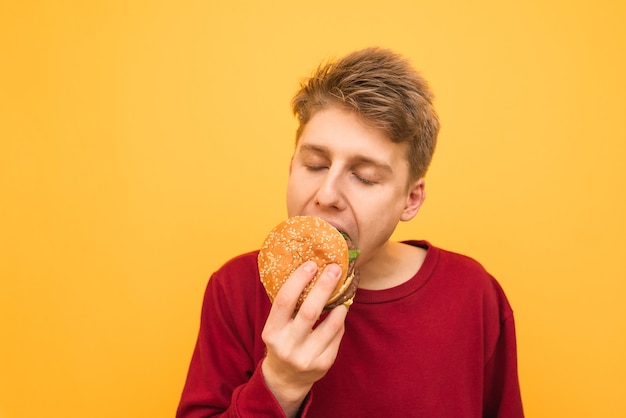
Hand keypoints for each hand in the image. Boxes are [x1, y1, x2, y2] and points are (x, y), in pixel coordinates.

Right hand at [261, 261, 347, 416]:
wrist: (285, 379)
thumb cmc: (282, 342)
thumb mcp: (276, 326)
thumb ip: (288, 306)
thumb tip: (309, 270)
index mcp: (271, 333)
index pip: (284, 301)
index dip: (298, 280)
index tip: (311, 264)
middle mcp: (288, 346)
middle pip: (310, 311)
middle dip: (324, 286)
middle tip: (334, 269)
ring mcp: (306, 358)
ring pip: (330, 324)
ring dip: (339, 303)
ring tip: (344, 288)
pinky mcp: (323, 364)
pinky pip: (337, 336)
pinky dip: (340, 320)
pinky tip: (340, 310)